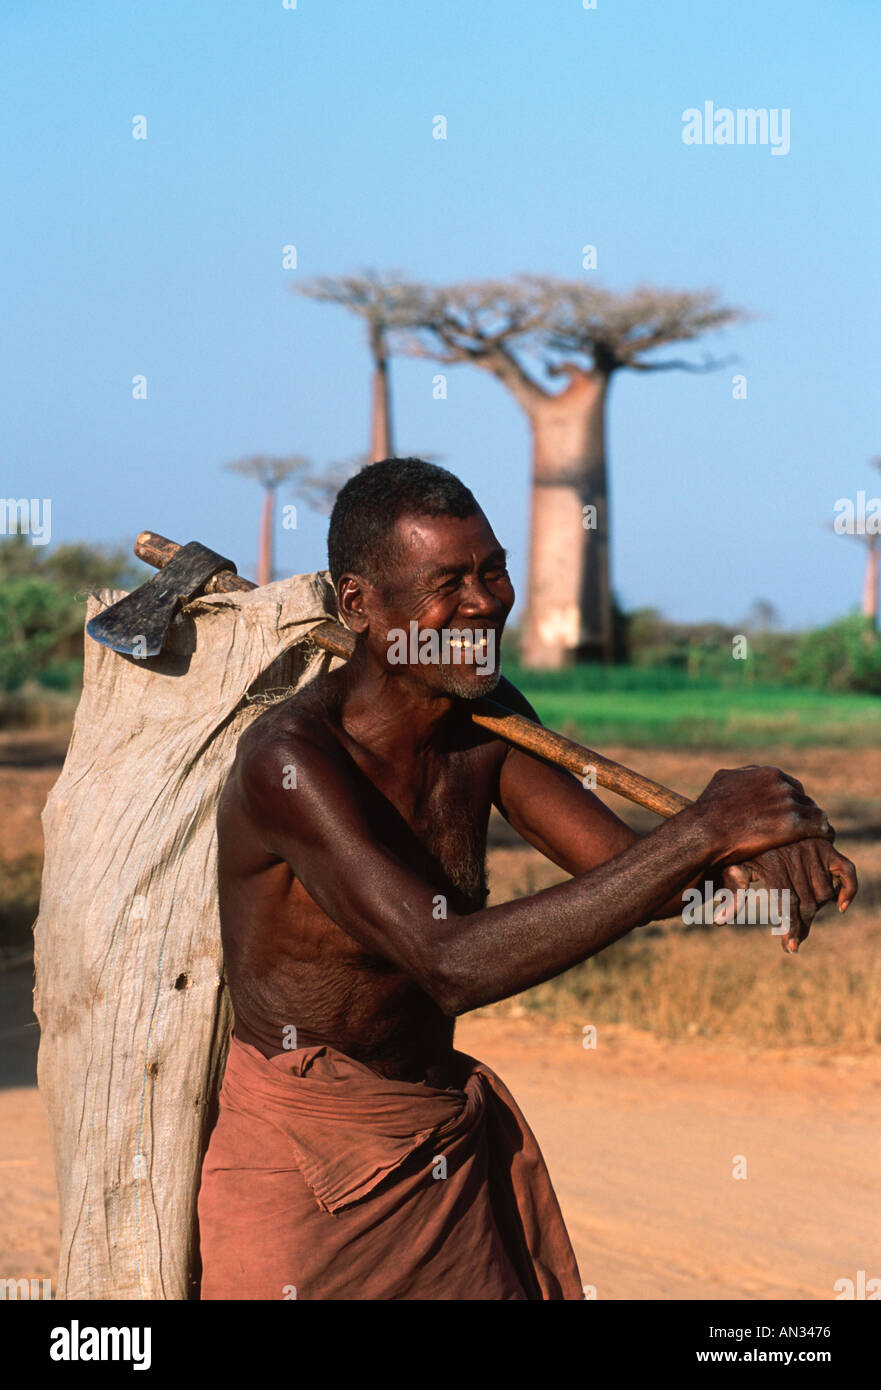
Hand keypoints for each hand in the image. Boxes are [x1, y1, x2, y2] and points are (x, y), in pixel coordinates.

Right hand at [694, 766, 833, 864]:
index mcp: (767, 773)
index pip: (791, 784)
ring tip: (820, 835)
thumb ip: (739, 776)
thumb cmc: (709, 809)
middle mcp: (780, 784)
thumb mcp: (723, 781)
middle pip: (803, 798)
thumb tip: (741, 775)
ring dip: (817, 823)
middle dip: (805, 811)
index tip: (792, 812)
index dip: (792, 799)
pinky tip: (825, 841)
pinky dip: (824, 833)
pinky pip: (819, 827)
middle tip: (806, 826)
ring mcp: (788, 803)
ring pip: (814, 812)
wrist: (706, 830)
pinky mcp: (793, 824)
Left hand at [718, 838, 857, 953]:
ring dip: (818, 908)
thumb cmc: (743, 842)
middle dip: (803, 925)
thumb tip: (720, 921)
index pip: (788, 904)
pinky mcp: (826, 844)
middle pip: (808, 903)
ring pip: (825, 892)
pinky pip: (846, 871)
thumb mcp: (734, 864)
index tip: (791, 947)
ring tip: (804, 915)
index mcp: (772, 866)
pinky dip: (848, 889)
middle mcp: (796, 858)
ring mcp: (813, 850)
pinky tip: (840, 905)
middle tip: (795, 938)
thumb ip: (732, 893)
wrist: (758, 809)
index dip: (790, 928)